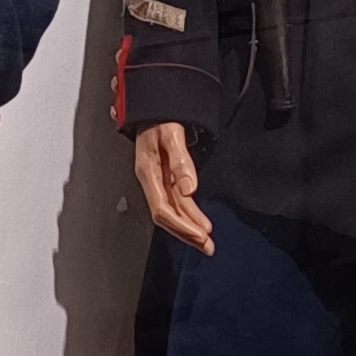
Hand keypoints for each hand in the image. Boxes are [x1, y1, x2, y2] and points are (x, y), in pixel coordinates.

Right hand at [134, 124, 214, 252]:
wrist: (153, 108)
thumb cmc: (159, 118)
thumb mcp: (171, 134)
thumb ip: (180, 161)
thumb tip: (189, 189)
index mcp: (148, 172)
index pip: (162, 209)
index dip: (181, 225)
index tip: (200, 234)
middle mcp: (151, 181)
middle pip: (167, 216)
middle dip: (187, 233)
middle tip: (207, 246)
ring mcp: (158, 181)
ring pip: (173, 211)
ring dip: (189, 228)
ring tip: (206, 242)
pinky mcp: (166, 178)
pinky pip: (176, 202)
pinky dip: (189, 215)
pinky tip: (199, 224)